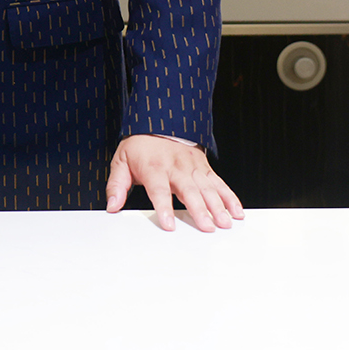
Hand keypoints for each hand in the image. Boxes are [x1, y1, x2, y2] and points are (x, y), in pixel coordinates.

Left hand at [104, 136, 243, 232]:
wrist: (159, 122)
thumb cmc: (140, 146)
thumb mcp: (121, 161)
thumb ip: (116, 186)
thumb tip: (112, 206)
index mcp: (154, 166)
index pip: (159, 189)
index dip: (164, 207)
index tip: (169, 225)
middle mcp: (176, 166)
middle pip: (189, 190)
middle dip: (199, 210)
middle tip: (208, 227)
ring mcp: (193, 167)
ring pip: (208, 188)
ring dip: (218, 206)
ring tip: (225, 223)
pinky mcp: (204, 168)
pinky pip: (219, 184)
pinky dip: (230, 197)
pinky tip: (236, 212)